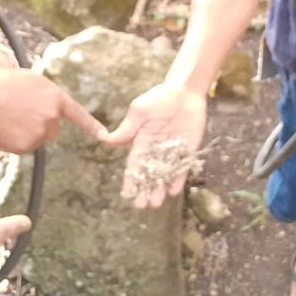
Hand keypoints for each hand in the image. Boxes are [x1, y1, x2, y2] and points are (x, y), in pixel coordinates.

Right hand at [0, 67, 105, 152]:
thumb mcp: (29, 80)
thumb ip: (43, 95)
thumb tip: (46, 107)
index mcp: (54, 96)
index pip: (77, 113)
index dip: (92, 126)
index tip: (105, 136)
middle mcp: (52, 116)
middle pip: (52, 129)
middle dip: (39, 126)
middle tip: (17, 114)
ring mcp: (40, 132)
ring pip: (36, 139)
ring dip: (24, 133)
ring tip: (6, 118)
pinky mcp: (27, 146)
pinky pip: (23, 148)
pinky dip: (13, 142)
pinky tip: (2, 128)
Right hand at [102, 82, 207, 208]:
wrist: (186, 90)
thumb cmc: (160, 97)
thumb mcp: (140, 110)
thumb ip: (128, 127)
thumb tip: (107, 140)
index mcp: (141, 141)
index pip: (134, 165)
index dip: (131, 180)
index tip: (127, 194)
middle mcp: (156, 149)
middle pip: (149, 174)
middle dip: (145, 189)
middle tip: (142, 205)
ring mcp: (172, 151)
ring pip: (165, 174)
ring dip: (160, 188)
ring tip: (156, 203)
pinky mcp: (188, 150)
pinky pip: (182, 167)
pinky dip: (179, 179)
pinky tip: (174, 191)